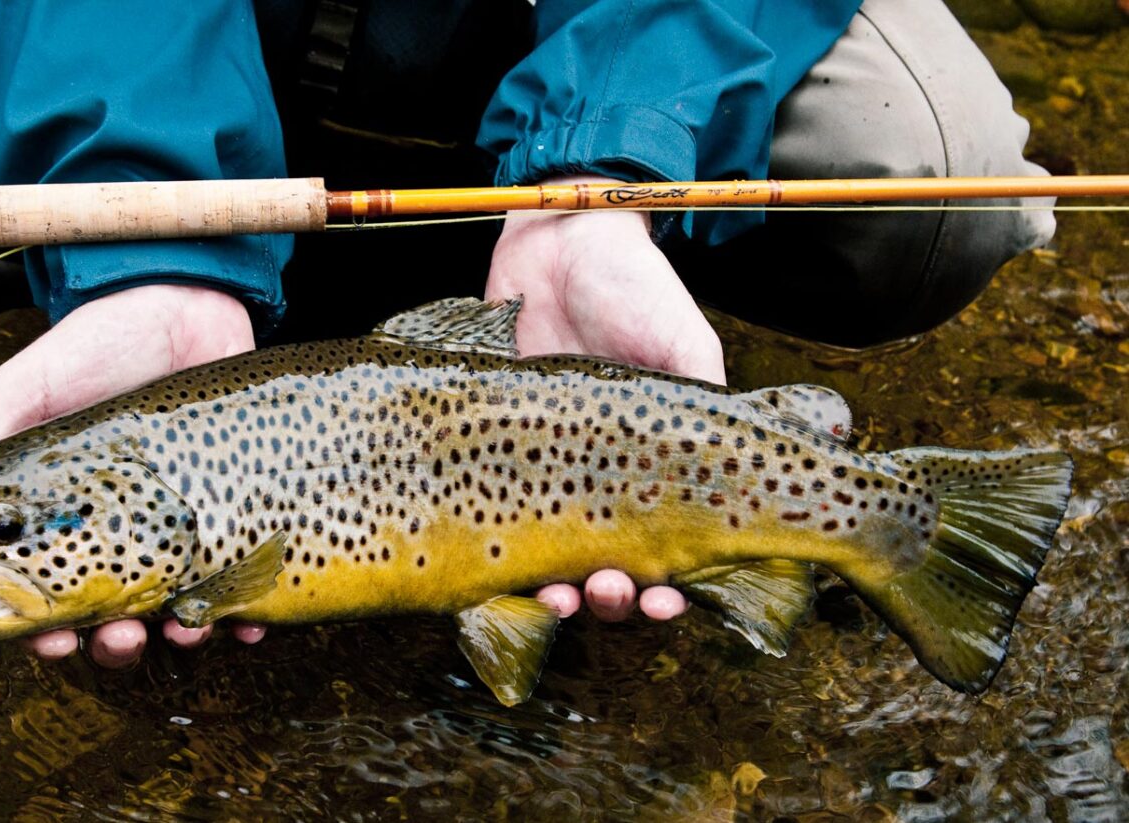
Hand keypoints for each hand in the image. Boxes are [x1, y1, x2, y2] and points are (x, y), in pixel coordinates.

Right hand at [0, 283, 266, 667]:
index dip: (39, 632)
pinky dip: (245, 616)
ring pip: (174, 613)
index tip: (47, 644)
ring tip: (185, 628)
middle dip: (113, 644)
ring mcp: (179, 527)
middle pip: (110, 619)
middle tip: (119, 638)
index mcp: (59, 515)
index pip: (40, 597)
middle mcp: (118, 530)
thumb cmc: (100, 342)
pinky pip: (243, 584)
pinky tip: (246, 627)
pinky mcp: (233, 515)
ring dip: (177, 636)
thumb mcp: (30, 384)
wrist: (189, 302)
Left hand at [486, 176, 726, 622]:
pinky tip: (501, 576)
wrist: (554, 240)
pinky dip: (500, 557)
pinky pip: (492, 519)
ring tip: (559, 600)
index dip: (676, 589)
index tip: (670, 601)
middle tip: (613, 594)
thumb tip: (772, 470)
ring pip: (554, 560)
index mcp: (659, 466)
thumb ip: (711, 402)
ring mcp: (545, 470)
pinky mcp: (492, 451)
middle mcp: (604, 479)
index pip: (674, 549)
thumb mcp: (684, 341)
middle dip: (616, 599)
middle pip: (613, 569)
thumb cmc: (631, 286)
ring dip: (561, 594)